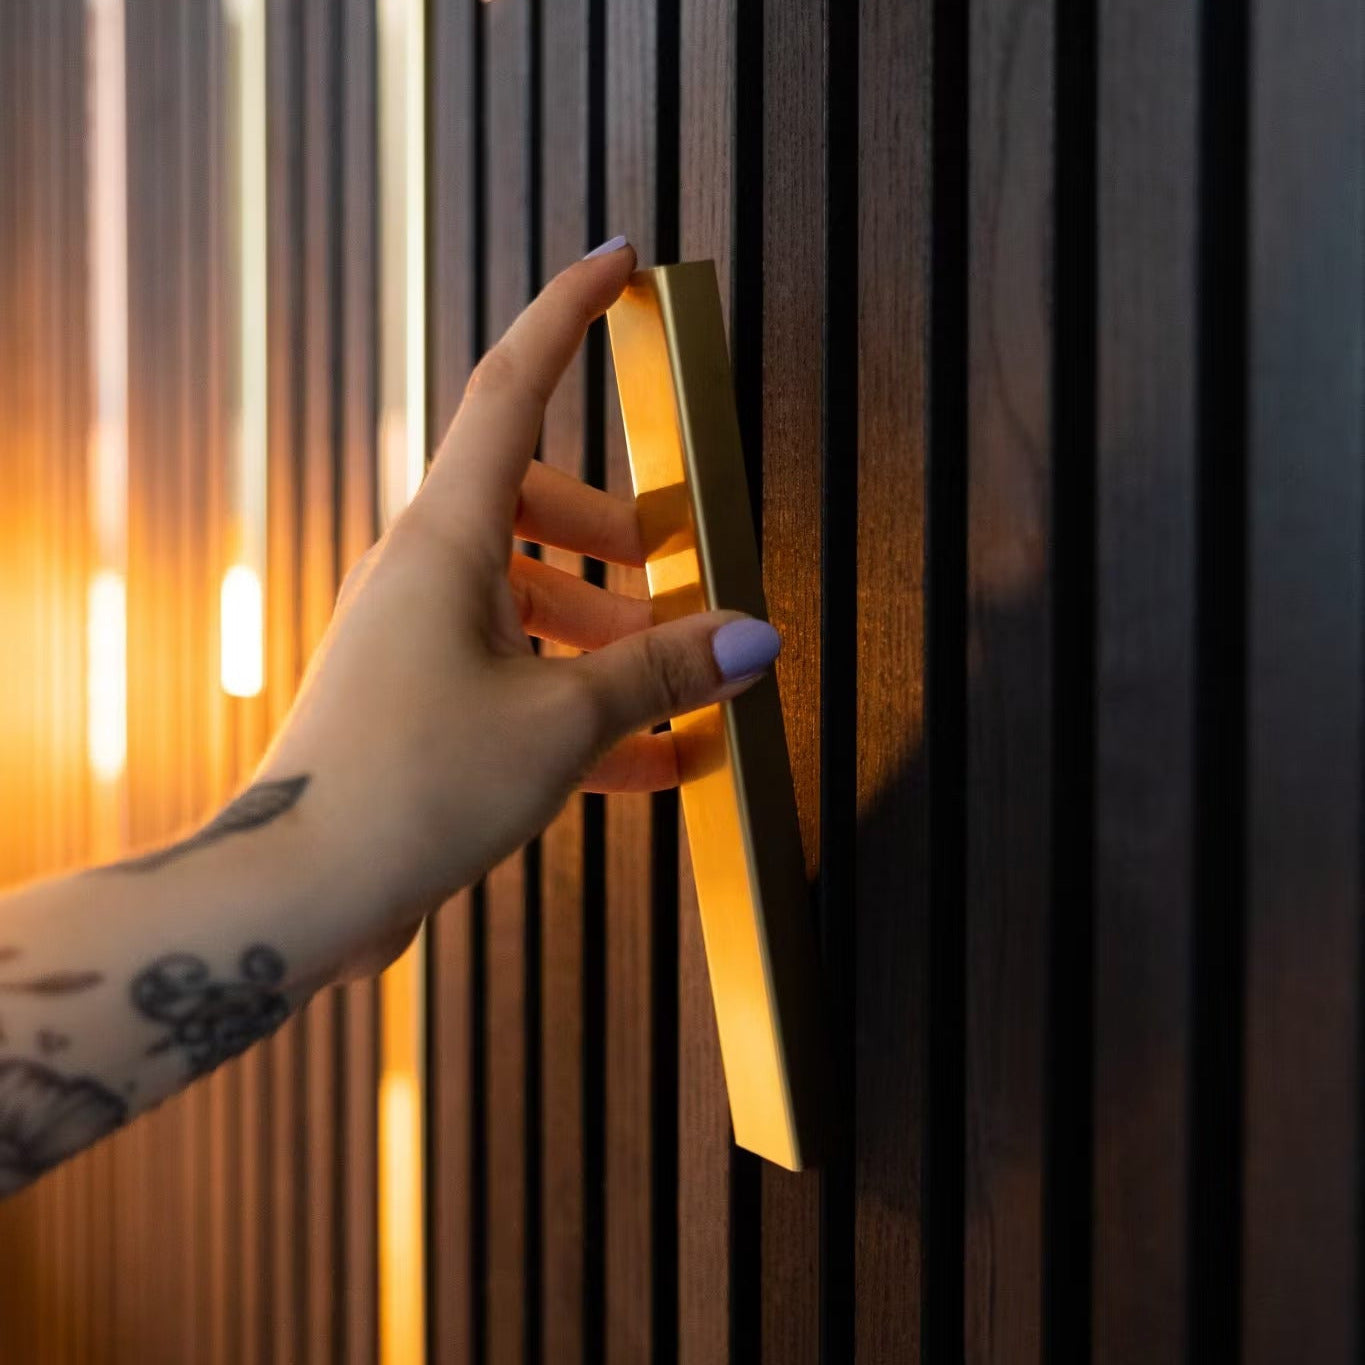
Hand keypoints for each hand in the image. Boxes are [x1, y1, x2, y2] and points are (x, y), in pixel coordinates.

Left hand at [255, 240, 780, 976]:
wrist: (300, 893)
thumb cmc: (408, 786)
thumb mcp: (563, 721)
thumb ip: (663, 670)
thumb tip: (751, 638)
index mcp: (447, 541)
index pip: (512, 388)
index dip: (566, 316)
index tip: (614, 264)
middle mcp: (425, 575)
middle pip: (540, 507)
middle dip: (621, 543)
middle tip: (682, 589)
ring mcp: (420, 640)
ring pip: (535, 602)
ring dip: (612, 639)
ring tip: (681, 696)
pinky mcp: (423, 704)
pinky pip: (521, 679)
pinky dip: (585, 708)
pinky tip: (656, 763)